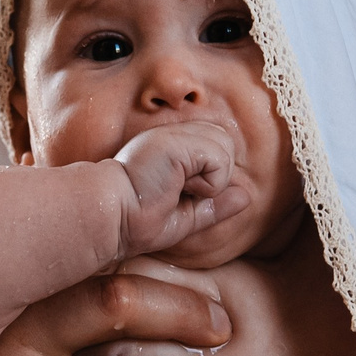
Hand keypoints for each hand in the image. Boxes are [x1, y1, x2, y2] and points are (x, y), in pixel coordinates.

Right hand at [113, 122, 252, 257]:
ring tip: (177, 190)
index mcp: (173, 147)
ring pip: (226, 148)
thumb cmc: (134, 221)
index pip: (216, 148)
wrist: (108, 216)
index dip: (210, 176)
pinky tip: (178, 188)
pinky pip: (220, 159)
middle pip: (226, 143)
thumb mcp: (184, 217)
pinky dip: (208, 182)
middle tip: (179, 192)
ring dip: (210, 180)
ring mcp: (175, 134)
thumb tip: (246, 196)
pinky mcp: (178, 142)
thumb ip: (214, 205)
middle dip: (214, 176)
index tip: (178, 195)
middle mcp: (175, 134)